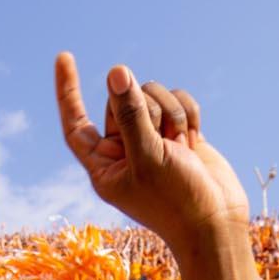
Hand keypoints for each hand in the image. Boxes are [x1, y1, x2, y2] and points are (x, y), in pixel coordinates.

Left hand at [56, 53, 248, 251]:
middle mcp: (122, 150)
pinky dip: (189, 113)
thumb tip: (116, 73)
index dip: (67, 91)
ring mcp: (151, 140)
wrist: (215, 222)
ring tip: (181, 145)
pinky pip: (179, 100)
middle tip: (162, 138)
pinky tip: (195, 138)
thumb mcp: (147, 155)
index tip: (63, 57)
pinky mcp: (178, 134)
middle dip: (144, 108)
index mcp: (101, 165)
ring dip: (171, 113)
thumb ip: (130, 115)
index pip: (74, 123)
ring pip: (152, 96)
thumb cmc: (174, 200)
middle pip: (121, 101)